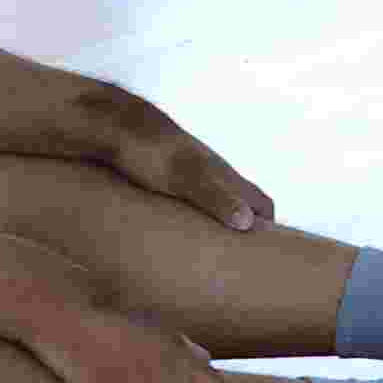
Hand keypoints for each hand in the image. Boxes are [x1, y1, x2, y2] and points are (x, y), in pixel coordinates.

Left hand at [71, 81, 270, 238]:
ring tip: (204, 247)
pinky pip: (189, 199)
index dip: (268, 225)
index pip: (261, 202)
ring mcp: (190, 173)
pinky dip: (191, 215)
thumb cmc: (151, 152)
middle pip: (240, 203)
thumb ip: (217, 197)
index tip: (266, 253)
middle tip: (234, 258)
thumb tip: (249, 222)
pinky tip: (173, 227)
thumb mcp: (185, 178)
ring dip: (216, 222)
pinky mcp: (166, 174)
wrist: (114, 125)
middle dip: (244, 227)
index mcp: (224, 175)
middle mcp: (213, 173)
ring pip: (214, 200)